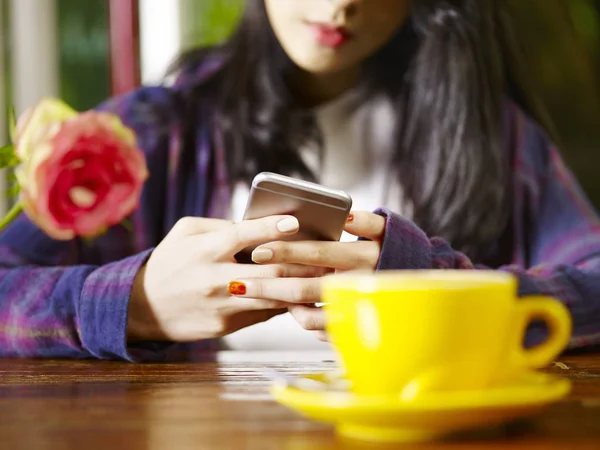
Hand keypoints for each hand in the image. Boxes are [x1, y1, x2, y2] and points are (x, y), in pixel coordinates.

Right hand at [128, 215, 327, 341]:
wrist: (143, 308)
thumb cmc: (169, 262)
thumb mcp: (185, 233)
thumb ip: (221, 226)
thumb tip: (258, 225)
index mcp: (205, 251)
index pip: (242, 235)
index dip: (271, 227)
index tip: (295, 221)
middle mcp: (215, 279)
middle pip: (267, 271)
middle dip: (299, 263)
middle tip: (324, 255)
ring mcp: (222, 307)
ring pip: (270, 296)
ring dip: (298, 286)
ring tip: (321, 275)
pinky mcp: (226, 327)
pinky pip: (262, 314)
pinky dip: (282, 303)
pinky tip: (300, 295)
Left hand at [229, 211, 386, 339]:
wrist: (423, 290)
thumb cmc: (397, 253)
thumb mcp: (388, 232)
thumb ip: (367, 221)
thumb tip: (344, 217)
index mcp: (362, 256)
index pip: (316, 252)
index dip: (285, 250)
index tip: (257, 250)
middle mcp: (356, 285)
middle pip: (303, 286)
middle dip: (267, 284)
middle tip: (238, 282)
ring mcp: (354, 311)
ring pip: (307, 313)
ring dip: (278, 304)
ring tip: (254, 294)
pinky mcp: (354, 328)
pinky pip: (321, 330)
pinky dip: (302, 320)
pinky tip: (290, 308)